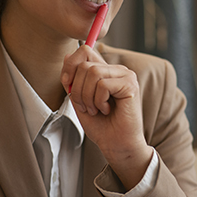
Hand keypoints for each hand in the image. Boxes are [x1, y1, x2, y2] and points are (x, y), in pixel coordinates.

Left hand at [60, 45, 151, 189]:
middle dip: (77, 89)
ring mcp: (125, 75)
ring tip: (95, 109)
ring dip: (87, 97)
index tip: (67, 84)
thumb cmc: (101, 125)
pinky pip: (103, 85)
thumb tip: (68, 56)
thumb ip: (73, 79)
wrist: (116, 145)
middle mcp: (116, 70)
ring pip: (93, 73)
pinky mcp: (130, 84)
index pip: (85, 51)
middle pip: (85, 64)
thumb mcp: (79, 99)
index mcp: (105, 71)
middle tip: (86, 107)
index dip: (70, 65)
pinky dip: (98, 101)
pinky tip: (106, 110)